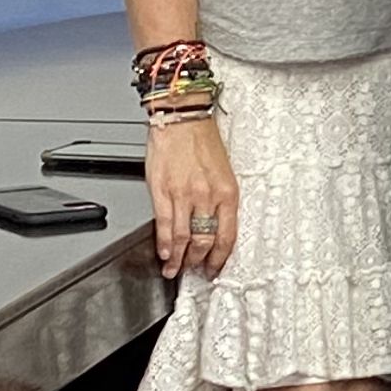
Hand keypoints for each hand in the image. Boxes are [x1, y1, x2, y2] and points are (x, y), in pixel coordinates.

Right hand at [145, 113, 237, 279]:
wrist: (181, 119)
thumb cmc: (202, 141)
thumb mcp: (224, 171)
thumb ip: (220, 200)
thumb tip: (215, 226)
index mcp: (227, 192)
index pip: (227, 235)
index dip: (221, 258)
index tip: (216, 269)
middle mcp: (207, 196)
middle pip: (205, 241)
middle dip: (200, 262)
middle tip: (195, 271)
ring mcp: (184, 195)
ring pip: (183, 238)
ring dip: (179, 259)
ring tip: (175, 270)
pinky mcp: (162, 191)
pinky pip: (164, 225)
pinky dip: (164, 244)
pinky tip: (165, 253)